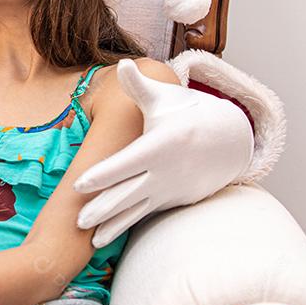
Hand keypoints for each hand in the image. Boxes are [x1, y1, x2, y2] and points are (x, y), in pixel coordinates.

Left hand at [74, 59, 252, 246]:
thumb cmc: (187, 111)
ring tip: (90, 240)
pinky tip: (107, 238)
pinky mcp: (175, 200)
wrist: (228, 139)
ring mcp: (172, 189)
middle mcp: (166, 171)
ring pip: (137, 210)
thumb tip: (123, 64)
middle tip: (77, 221)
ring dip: (113, 225)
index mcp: (160, 145)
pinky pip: (147, 215)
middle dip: (103, 208)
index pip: (126, 163)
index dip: (104, 174)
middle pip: (129, 192)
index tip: (80, 184)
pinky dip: (128, 226)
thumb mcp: (166, 98)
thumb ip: (139, 86)